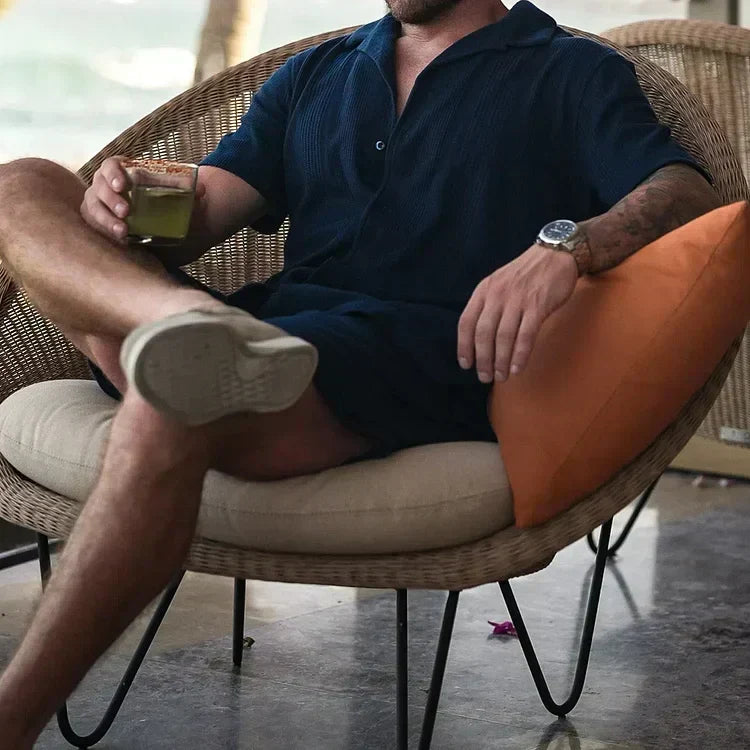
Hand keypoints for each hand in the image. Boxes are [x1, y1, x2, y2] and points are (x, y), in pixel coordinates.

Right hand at [81, 158, 205, 245]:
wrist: (153, 214)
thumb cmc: (157, 194)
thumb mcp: (168, 189)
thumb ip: (182, 187)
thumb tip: (202, 190)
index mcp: (120, 170)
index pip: (110, 165)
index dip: (113, 174)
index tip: (124, 185)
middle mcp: (105, 185)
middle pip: (99, 188)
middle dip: (111, 200)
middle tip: (126, 212)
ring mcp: (98, 203)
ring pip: (93, 208)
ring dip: (106, 220)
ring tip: (123, 232)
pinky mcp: (98, 220)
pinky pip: (94, 225)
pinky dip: (104, 231)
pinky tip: (119, 240)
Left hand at [457, 244, 577, 382]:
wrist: (556, 254)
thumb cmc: (526, 274)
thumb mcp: (498, 283)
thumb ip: (487, 305)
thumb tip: (479, 339)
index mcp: (484, 290)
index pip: (466, 322)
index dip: (464, 346)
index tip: (466, 365)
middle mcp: (497, 295)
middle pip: (483, 334)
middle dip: (482, 359)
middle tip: (485, 377)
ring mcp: (517, 300)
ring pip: (503, 337)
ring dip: (500, 361)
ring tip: (501, 376)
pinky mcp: (537, 306)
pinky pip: (525, 335)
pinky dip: (519, 355)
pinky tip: (517, 368)